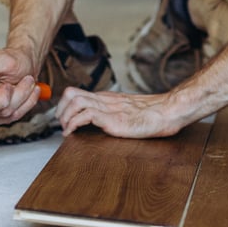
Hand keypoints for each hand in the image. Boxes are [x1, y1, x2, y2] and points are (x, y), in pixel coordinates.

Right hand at [0, 47, 43, 123]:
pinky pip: (16, 115)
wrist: (27, 67)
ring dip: (21, 95)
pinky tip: (27, 89)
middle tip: (10, 84)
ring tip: (24, 80)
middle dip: (2, 98)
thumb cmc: (11, 60)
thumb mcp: (1, 59)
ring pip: (4, 112)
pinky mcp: (1, 117)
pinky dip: (27, 101)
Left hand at [56, 88, 193, 138]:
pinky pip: (84, 115)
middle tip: (61, 123)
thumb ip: (115, 114)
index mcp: (107, 98)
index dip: (65, 106)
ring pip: (74, 101)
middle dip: (60, 109)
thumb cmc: (153, 116)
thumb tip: (101, 124)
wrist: (167, 113)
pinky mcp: (111, 118)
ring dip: (64, 116)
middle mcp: (104, 100)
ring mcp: (108, 108)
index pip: (77, 93)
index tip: (62, 119)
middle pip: (71, 93)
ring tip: (66, 129)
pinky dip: (73, 124)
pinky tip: (72, 133)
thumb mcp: (129, 113)